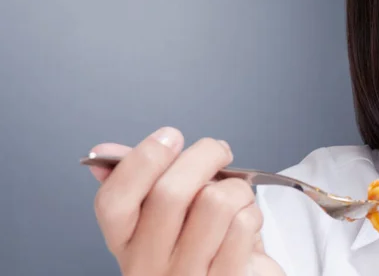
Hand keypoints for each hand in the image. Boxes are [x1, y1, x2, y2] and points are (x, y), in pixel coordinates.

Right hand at [89, 127, 284, 275]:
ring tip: (236, 194)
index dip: (140, 161)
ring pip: (214, 203)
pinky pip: (242, 223)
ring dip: (236, 187)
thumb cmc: (202, 246)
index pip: (113, 201)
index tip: (169, 137)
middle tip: (219, 151)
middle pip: (170, 194)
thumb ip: (141, 181)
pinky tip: (245, 222)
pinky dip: (251, 211)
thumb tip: (105, 152)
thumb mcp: (167, 216)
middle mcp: (150, 266)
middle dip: (204, 156)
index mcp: (127, 244)